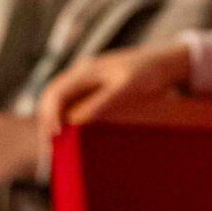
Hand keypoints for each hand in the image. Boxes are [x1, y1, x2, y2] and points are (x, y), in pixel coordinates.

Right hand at [33, 43, 194, 145]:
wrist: (164, 62)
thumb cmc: (148, 73)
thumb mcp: (126, 89)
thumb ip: (101, 102)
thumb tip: (75, 121)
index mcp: (85, 70)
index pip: (55, 93)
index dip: (50, 116)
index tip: (54, 137)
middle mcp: (81, 73)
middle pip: (51, 97)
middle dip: (46, 121)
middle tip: (49, 148)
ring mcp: (86, 79)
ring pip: (60, 100)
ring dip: (54, 121)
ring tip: (56, 145)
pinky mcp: (94, 87)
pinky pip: (72, 102)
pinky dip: (66, 118)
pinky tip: (71, 134)